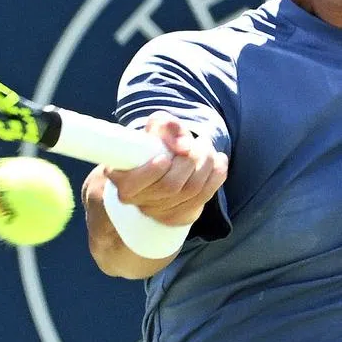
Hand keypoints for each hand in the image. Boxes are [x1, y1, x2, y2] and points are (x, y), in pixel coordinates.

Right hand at [85, 112, 227, 226]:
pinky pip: (204, 197)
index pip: (134, 185)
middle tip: (199, 142)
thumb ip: (167, 126)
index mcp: (122, 179)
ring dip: (206, 164)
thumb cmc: (155, 142)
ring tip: (207, 147)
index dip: (151, 172)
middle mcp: (139, 200)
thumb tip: (184, 147)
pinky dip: (217, 176)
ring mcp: (159, 212)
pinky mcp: (179, 215)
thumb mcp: (156, 126)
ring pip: (191, 190)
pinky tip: (219, 161)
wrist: (164, 163)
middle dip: (191, 160)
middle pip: (171, 186)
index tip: (165, 157)